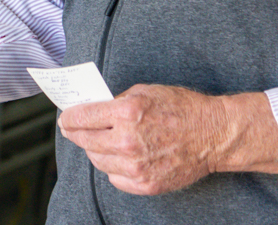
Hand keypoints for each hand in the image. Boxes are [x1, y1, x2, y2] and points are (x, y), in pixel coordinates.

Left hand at [57, 85, 277, 194]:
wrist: (212, 135)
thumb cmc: (181, 108)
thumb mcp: (145, 92)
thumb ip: (116, 102)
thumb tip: (92, 110)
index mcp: (127, 113)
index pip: (83, 117)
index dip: (69, 118)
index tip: (64, 118)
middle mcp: (128, 141)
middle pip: (85, 140)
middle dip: (75, 133)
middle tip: (72, 130)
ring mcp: (136, 166)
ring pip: (98, 160)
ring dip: (95, 150)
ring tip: (99, 142)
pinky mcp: (145, 184)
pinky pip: (115, 177)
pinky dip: (113, 167)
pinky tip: (120, 157)